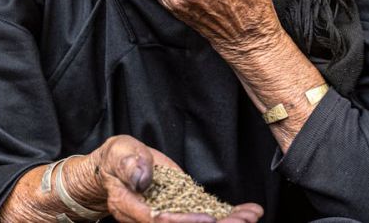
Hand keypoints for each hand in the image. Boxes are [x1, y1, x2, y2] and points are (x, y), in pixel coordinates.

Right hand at [89, 135, 261, 222]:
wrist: (116, 165)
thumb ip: (129, 164)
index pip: (157, 219)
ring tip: (252, 215)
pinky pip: (203, 215)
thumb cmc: (116, 157)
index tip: (209, 219)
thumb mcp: (119, 152)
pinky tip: (248, 211)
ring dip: (227, 222)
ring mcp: (165, 214)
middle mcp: (147, 217)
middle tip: (243, 221)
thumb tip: (142, 179)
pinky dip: (226, 214)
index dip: (185, 221)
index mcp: (129, 205)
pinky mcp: (179, 208)